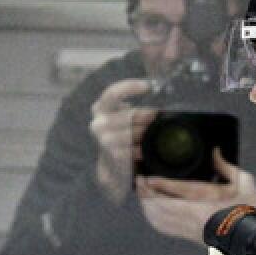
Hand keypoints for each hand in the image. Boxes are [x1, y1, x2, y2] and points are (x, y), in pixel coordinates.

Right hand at [89, 78, 158, 203]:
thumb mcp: (123, 118)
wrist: (112, 168)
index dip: (130, 87)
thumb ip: (132, 109)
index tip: (147, 86)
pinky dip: (142, 149)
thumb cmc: (122, 137)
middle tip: (157, 118)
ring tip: (151, 137)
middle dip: (148, 116)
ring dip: (146, 134)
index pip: (113, 93)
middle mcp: (98, 123)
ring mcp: (104, 140)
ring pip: (134, 131)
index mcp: (100, 108)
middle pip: (131, 115)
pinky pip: (135, 148)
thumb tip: (156, 107)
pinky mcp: (112, 154)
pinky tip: (143, 152)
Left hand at [134, 149, 255, 242]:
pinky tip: (149, 209)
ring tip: (141, 190)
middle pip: (159, 204)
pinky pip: (163, 226)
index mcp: (206, 199)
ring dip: (147, 203)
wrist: (247, 237)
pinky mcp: (185, 234)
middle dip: (146, 191)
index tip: (146, 175)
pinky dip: (153, 216)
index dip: (158, 183)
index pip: (176, 190)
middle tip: (138, 178)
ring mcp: (187, 226)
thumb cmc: (245, 211)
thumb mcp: (242, 182)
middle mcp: (192, 213)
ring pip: (157, 216)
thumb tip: (215, 151)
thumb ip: (225, 166)